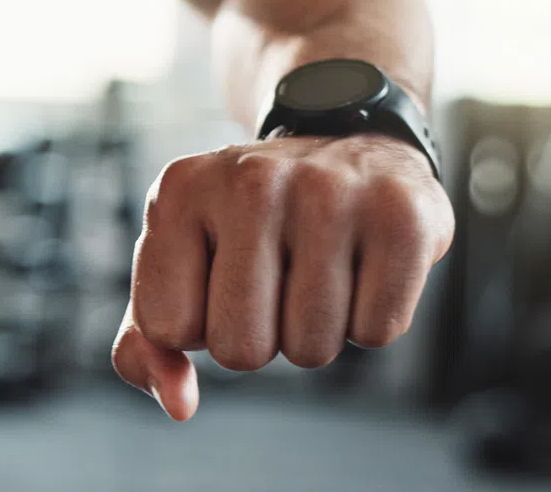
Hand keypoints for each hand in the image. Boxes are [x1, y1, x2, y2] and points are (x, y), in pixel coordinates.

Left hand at [111, 134, 454, 420]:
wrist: (347, 144)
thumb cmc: (248, 225)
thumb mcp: (179, 265)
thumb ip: (149, 344)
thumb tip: (179, 405)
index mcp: (179, 191)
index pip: (168, 329)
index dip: (199, 325)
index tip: (219, 278)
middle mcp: (250, 181)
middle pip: (240, 350)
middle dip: (260, 338)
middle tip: (276, 278)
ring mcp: (329, 192)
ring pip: (311, 350)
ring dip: (316, 330)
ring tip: (319, 266)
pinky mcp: (402, 215)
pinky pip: (376, 332)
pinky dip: (370, 317)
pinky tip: (363, 263)